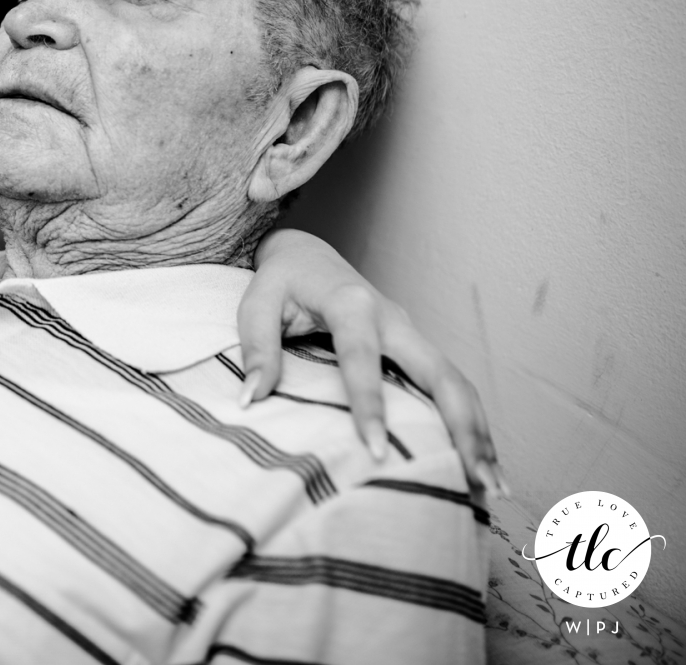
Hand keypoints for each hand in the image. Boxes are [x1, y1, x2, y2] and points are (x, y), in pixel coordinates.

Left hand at [238, 229, 508, 498]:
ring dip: (479, 432)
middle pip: (439, 372)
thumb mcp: (256, 304)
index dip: (370, 404)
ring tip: (493, 487)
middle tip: (477, 481)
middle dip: (462, 426)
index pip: (362, 357)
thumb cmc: (279, 283)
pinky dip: (470, 424)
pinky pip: (450, 387)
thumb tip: (250, 399)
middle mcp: (393, 318)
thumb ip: (256, 348)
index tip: (376, 453)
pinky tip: (481, 464)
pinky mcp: (416, 348)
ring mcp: (411, 333)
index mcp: (352, 303)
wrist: (307, 255)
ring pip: (456, 383)